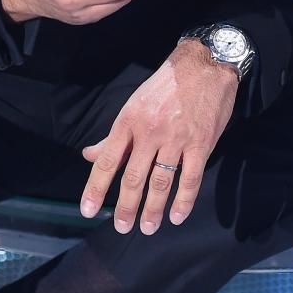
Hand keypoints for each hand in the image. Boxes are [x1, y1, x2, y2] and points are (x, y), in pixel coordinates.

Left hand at [79, 37, 239, 234]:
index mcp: (129, 121)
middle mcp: (149, 132)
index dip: (96, 188)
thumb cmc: (166, 85)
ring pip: (160, 182)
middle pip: (133, 178)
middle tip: (121, 227)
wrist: (205, 65)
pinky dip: (183, 200)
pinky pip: (190, 178)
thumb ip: (113, 135)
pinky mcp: (201, 144)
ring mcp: (176, 139)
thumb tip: (90, 155)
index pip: (108, 161)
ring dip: (152, 209)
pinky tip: (177, 215)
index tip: (88, 210)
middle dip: (126, 207)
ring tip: (147, 228)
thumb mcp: (133, 105)